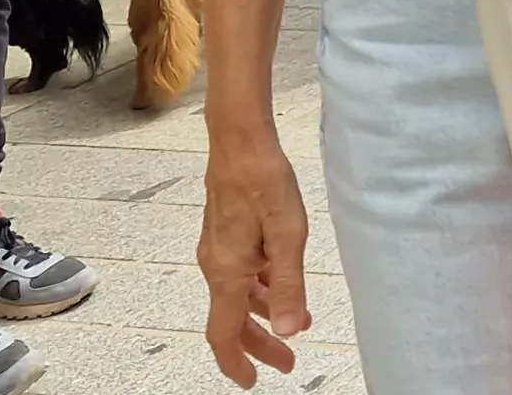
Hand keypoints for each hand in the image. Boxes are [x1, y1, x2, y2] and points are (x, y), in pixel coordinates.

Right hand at [198, 123, 310, 386]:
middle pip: (231, 320)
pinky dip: (259, 289)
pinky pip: (239, 275)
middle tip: (286, 362)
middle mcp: (216, 266)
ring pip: (236, 297)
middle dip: (258, 344)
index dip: (237, 362)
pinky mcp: (225, 235)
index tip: (252, 382)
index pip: (224, 334)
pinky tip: (280, 285)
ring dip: (262, 317)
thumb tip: (291, 330)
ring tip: (295, 325)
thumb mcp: (288, 236)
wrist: (240, 142)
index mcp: (227, 273)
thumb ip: (289, 286)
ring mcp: (218, 250)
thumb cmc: (264, 180)